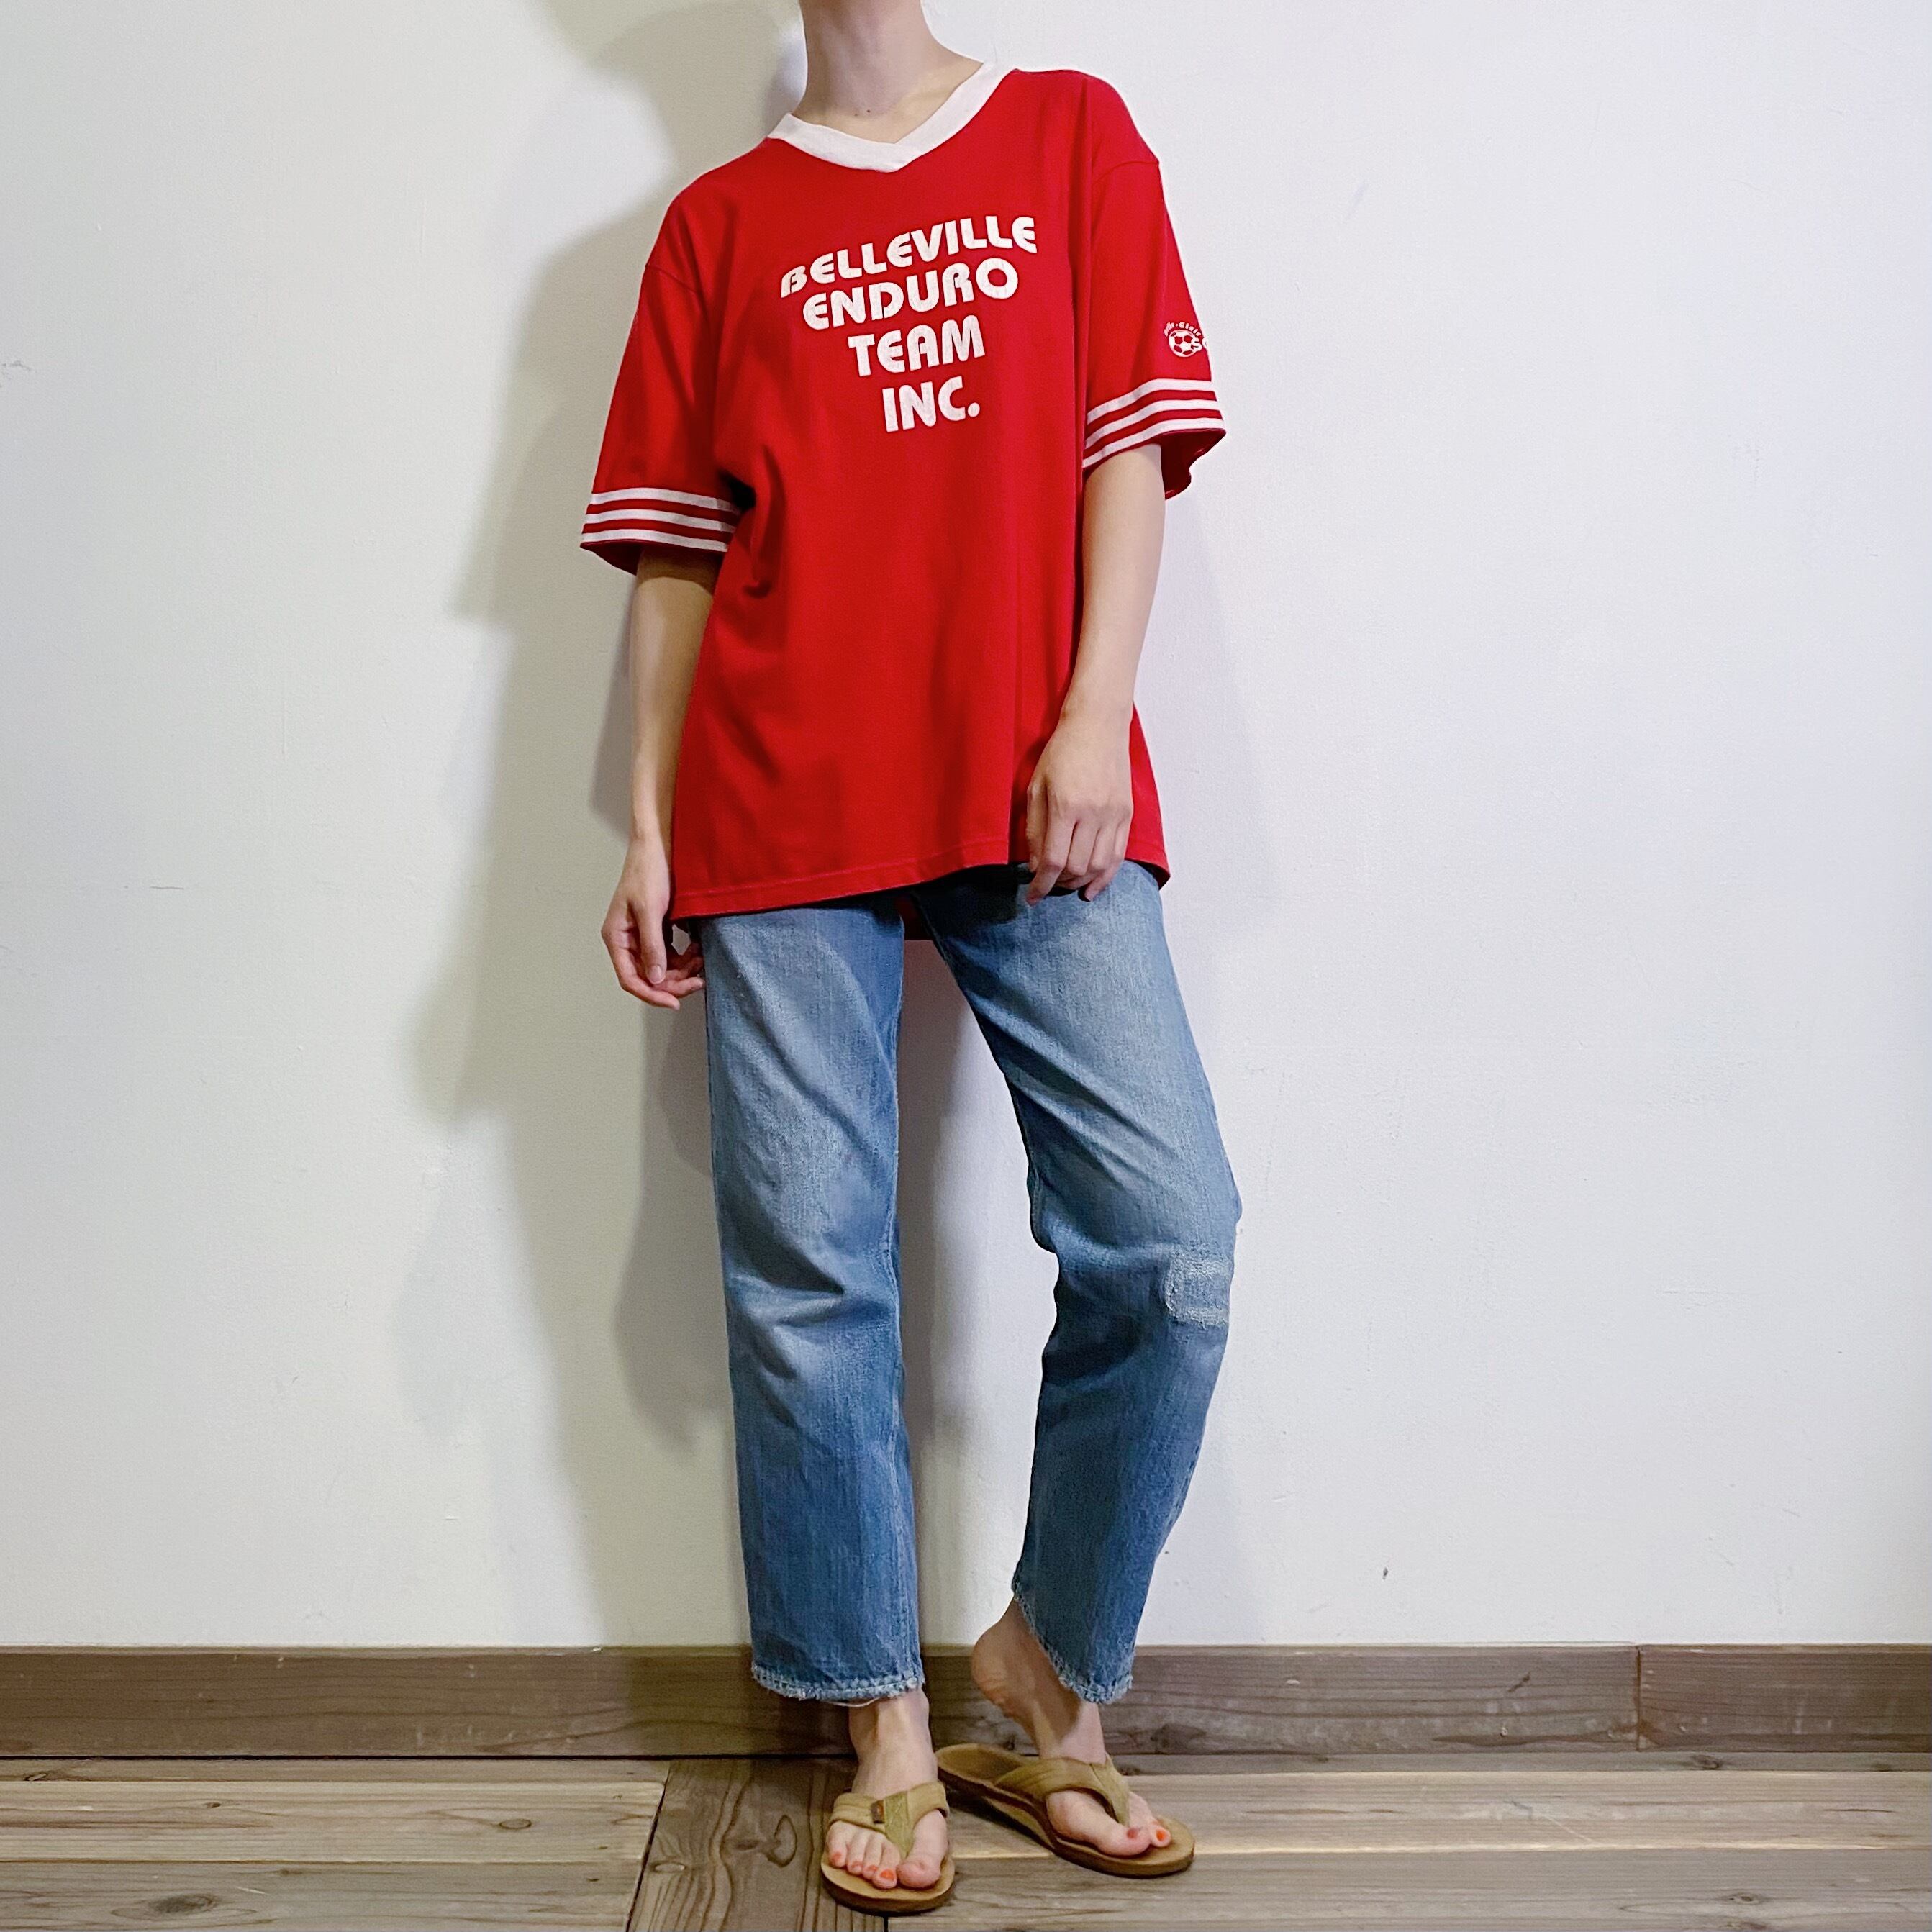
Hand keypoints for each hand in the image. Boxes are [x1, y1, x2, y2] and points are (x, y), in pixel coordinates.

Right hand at [602, 833, 703, 1008]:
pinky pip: (670, 954)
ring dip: (682, 970)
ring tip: (701, 961)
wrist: (659, 845)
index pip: (630, 978)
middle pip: (648, 976)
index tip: (675, 1002)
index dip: (652, 994)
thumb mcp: (651, 910)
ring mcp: (642, 936)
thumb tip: (655, 979)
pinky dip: (684, 956)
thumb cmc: (648, 871)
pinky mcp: (657, 929)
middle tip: (698, 981)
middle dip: (673, 983)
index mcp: (616, 937)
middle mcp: (627, 940)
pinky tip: (698, 950)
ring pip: (661, 967)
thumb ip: (652, 946)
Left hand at [1024, 706, 1132, 902]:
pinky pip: (1118, 856)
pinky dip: (1104, 877)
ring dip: (1080, 882)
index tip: (1032, 897)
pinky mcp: (1127, 815)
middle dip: (1058, 884)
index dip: (1041, 885)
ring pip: (1099, 866)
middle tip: (1046, 884)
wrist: (1098, 726)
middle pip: (1076, 868)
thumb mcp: (1036, 787)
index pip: (1053, 860)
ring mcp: (1114, 815)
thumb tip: (1036, 867)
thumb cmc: (1062, 752)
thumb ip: (1035, 829)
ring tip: (1066, 884)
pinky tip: (1091, 888)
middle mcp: (1093, 813)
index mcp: (1066, 805)